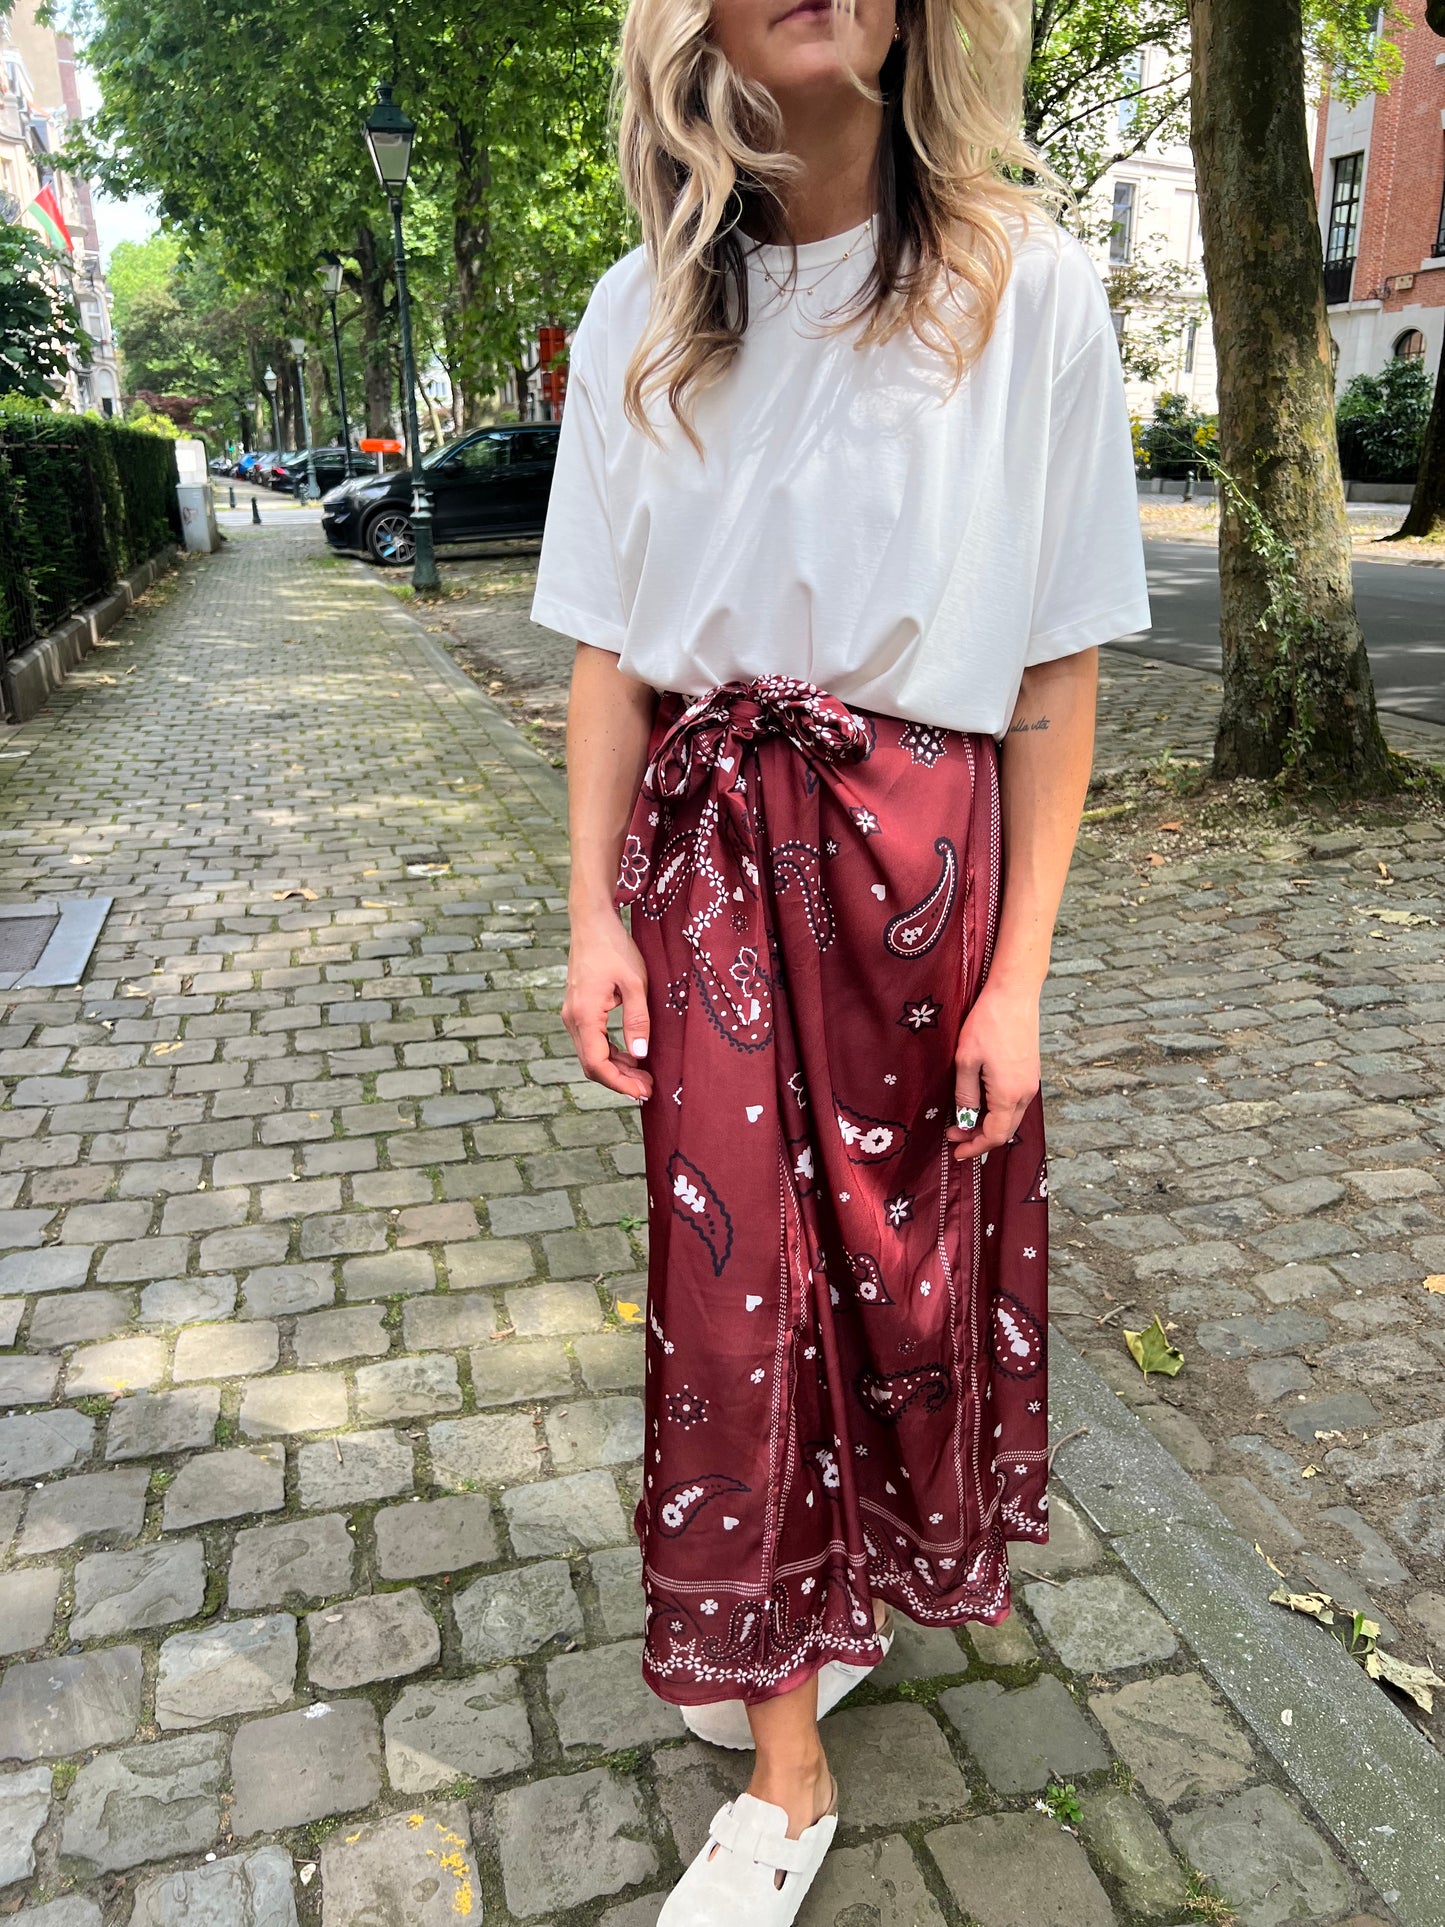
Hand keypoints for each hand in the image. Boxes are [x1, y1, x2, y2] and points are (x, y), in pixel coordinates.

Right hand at [562, 913, 653, 1101]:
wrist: (592, 922)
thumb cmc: (614, 948)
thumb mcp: (635, 983)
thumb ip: (637, 1020)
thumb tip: (640, 1056)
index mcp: (584, 1014)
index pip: (597, 1063)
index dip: (619, 1083)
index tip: (642, 1092)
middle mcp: (572, 1018)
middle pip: (591, 1064)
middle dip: (619, 1081)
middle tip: (649, 1088)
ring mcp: (572, 1014)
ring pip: (590, 1054)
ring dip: (616, 1068)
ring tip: (644, 1075)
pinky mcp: (578, 1010)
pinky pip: (591, 1041)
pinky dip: (610, 1053)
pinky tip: (631, 1056)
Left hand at [947, 980, 1039, 1161]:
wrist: (1014, 994)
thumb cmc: (988, 1023)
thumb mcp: (965, 1061)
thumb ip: (965, 1095)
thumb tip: (964, 1120)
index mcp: (1009, 1095)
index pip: (994, 1136)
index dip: (974, 1147)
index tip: (954, 1151)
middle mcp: (1025, 1093)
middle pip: (1005, 1130)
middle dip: (979, 1139)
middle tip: (954, 1137)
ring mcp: (1031, 1082)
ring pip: (1011, 1117)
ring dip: (988, 1124)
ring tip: (963, 1120)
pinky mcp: (1030, 1072)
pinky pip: (1015, 1102)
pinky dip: (997, 1110)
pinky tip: (979, 1102)